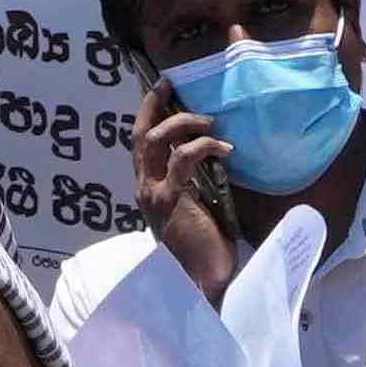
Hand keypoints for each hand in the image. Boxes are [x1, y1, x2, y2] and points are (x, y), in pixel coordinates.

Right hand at [128, 95, 251, 286]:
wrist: (199, 283)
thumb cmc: (204, 250)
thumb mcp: (197, 207)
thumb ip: (194, 182)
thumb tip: (212, 155)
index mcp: (148, 188)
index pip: (141, 144)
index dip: (149, 113)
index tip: (163, 89)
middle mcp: (143, 188)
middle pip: (140, 134)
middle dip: (153, 104)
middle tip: (170, 83)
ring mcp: (153, 194)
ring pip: (156, 140)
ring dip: (183, 123)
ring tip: (210, 122)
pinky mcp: (170, 201)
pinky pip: (181, 160)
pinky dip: (203, 147)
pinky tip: (225, 149)